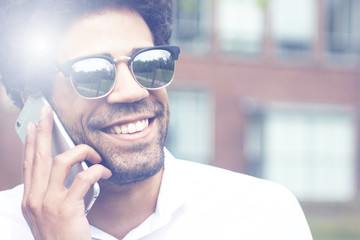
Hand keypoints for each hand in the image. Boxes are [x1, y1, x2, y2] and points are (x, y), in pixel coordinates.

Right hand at [21, 106, 111, 239]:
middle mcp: (34, 199)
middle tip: (47, 112)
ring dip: (81, 153)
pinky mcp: (65, 208)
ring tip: (96, 156)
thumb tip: (68, 168)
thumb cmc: (63, 236)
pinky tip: (104, 172)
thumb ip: (53, 192)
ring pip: (61, 161)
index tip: (35, 125)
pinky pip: (83, 178)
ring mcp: (48, 203)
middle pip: (39, 156)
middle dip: (44, 131)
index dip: (31, 142)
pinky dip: (96, 171)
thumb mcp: (50, 213)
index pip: (29, 164)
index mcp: (30, 199)